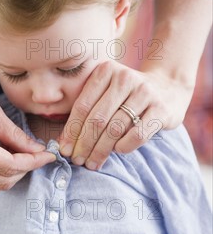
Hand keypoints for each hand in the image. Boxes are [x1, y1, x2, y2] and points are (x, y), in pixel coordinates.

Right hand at [0, 64, 54, 193]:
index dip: (34, 162)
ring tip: (21, 156)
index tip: (48, 155)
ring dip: (11, 175)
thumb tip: (37, 149)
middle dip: (25, 170)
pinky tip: (3, 159)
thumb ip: (14, 135)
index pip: (11, 166)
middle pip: (4, 182)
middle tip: (36, 153)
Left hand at [58, 61, 193, 169]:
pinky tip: (117, 151)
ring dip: (101, 151)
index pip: (82, 106)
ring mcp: (145, 92)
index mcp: (106, 71)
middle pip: (97, 119)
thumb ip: (88, 109)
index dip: (71, 131)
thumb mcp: (107, 91)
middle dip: (84, 144)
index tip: (65, 150)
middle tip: (78, 160)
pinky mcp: (161, 109)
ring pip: (115, 129)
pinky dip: (123, 147)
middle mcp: (125, 78)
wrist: (169, 86)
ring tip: (93, 163)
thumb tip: (65, 144)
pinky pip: (137, 135)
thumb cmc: (127, 95)